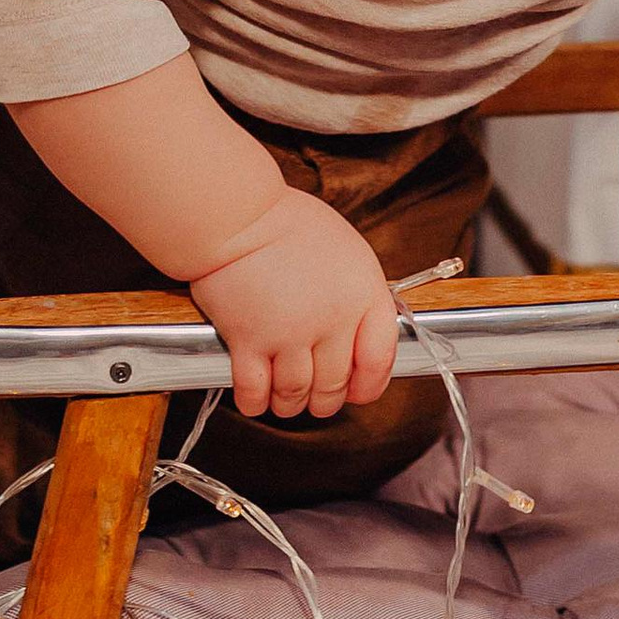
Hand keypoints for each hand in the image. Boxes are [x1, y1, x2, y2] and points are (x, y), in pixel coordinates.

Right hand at [189, 189, 400, 419]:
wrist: (238, 215)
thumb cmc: (287, 223)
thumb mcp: (346, 250)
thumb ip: (356, 293)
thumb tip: (358, 330)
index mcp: (363, 293)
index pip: (380, 359)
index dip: (369, 385)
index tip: (357, 390)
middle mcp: (332, 319)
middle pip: (333, 385)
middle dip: (323, 400)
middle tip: (314, 397)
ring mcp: (290, 333)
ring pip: (295, 394)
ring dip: (289, 403)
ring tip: (283, 396)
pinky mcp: (249, 341)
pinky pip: (255, 391)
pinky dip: (255, 401)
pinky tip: (256, 396)